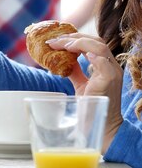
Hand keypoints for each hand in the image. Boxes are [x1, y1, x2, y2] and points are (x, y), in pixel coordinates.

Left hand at [48, 33, 123, 151]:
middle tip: (55, 40)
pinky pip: (102, 62)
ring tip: (61, 45)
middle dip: (74, 37)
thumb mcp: (81, 85)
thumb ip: (75, 71)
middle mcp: (111, 67)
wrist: (104, 129)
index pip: (93, 43)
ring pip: (99, 47)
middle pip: (96, 41)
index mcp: (105, 66)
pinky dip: (89, 54)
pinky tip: (75, 52)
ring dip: (78, 43)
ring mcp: (112, 73)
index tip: (57, 39)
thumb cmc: (93, 109)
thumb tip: (61, 60)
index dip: (75, 38)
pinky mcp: (109, 80)